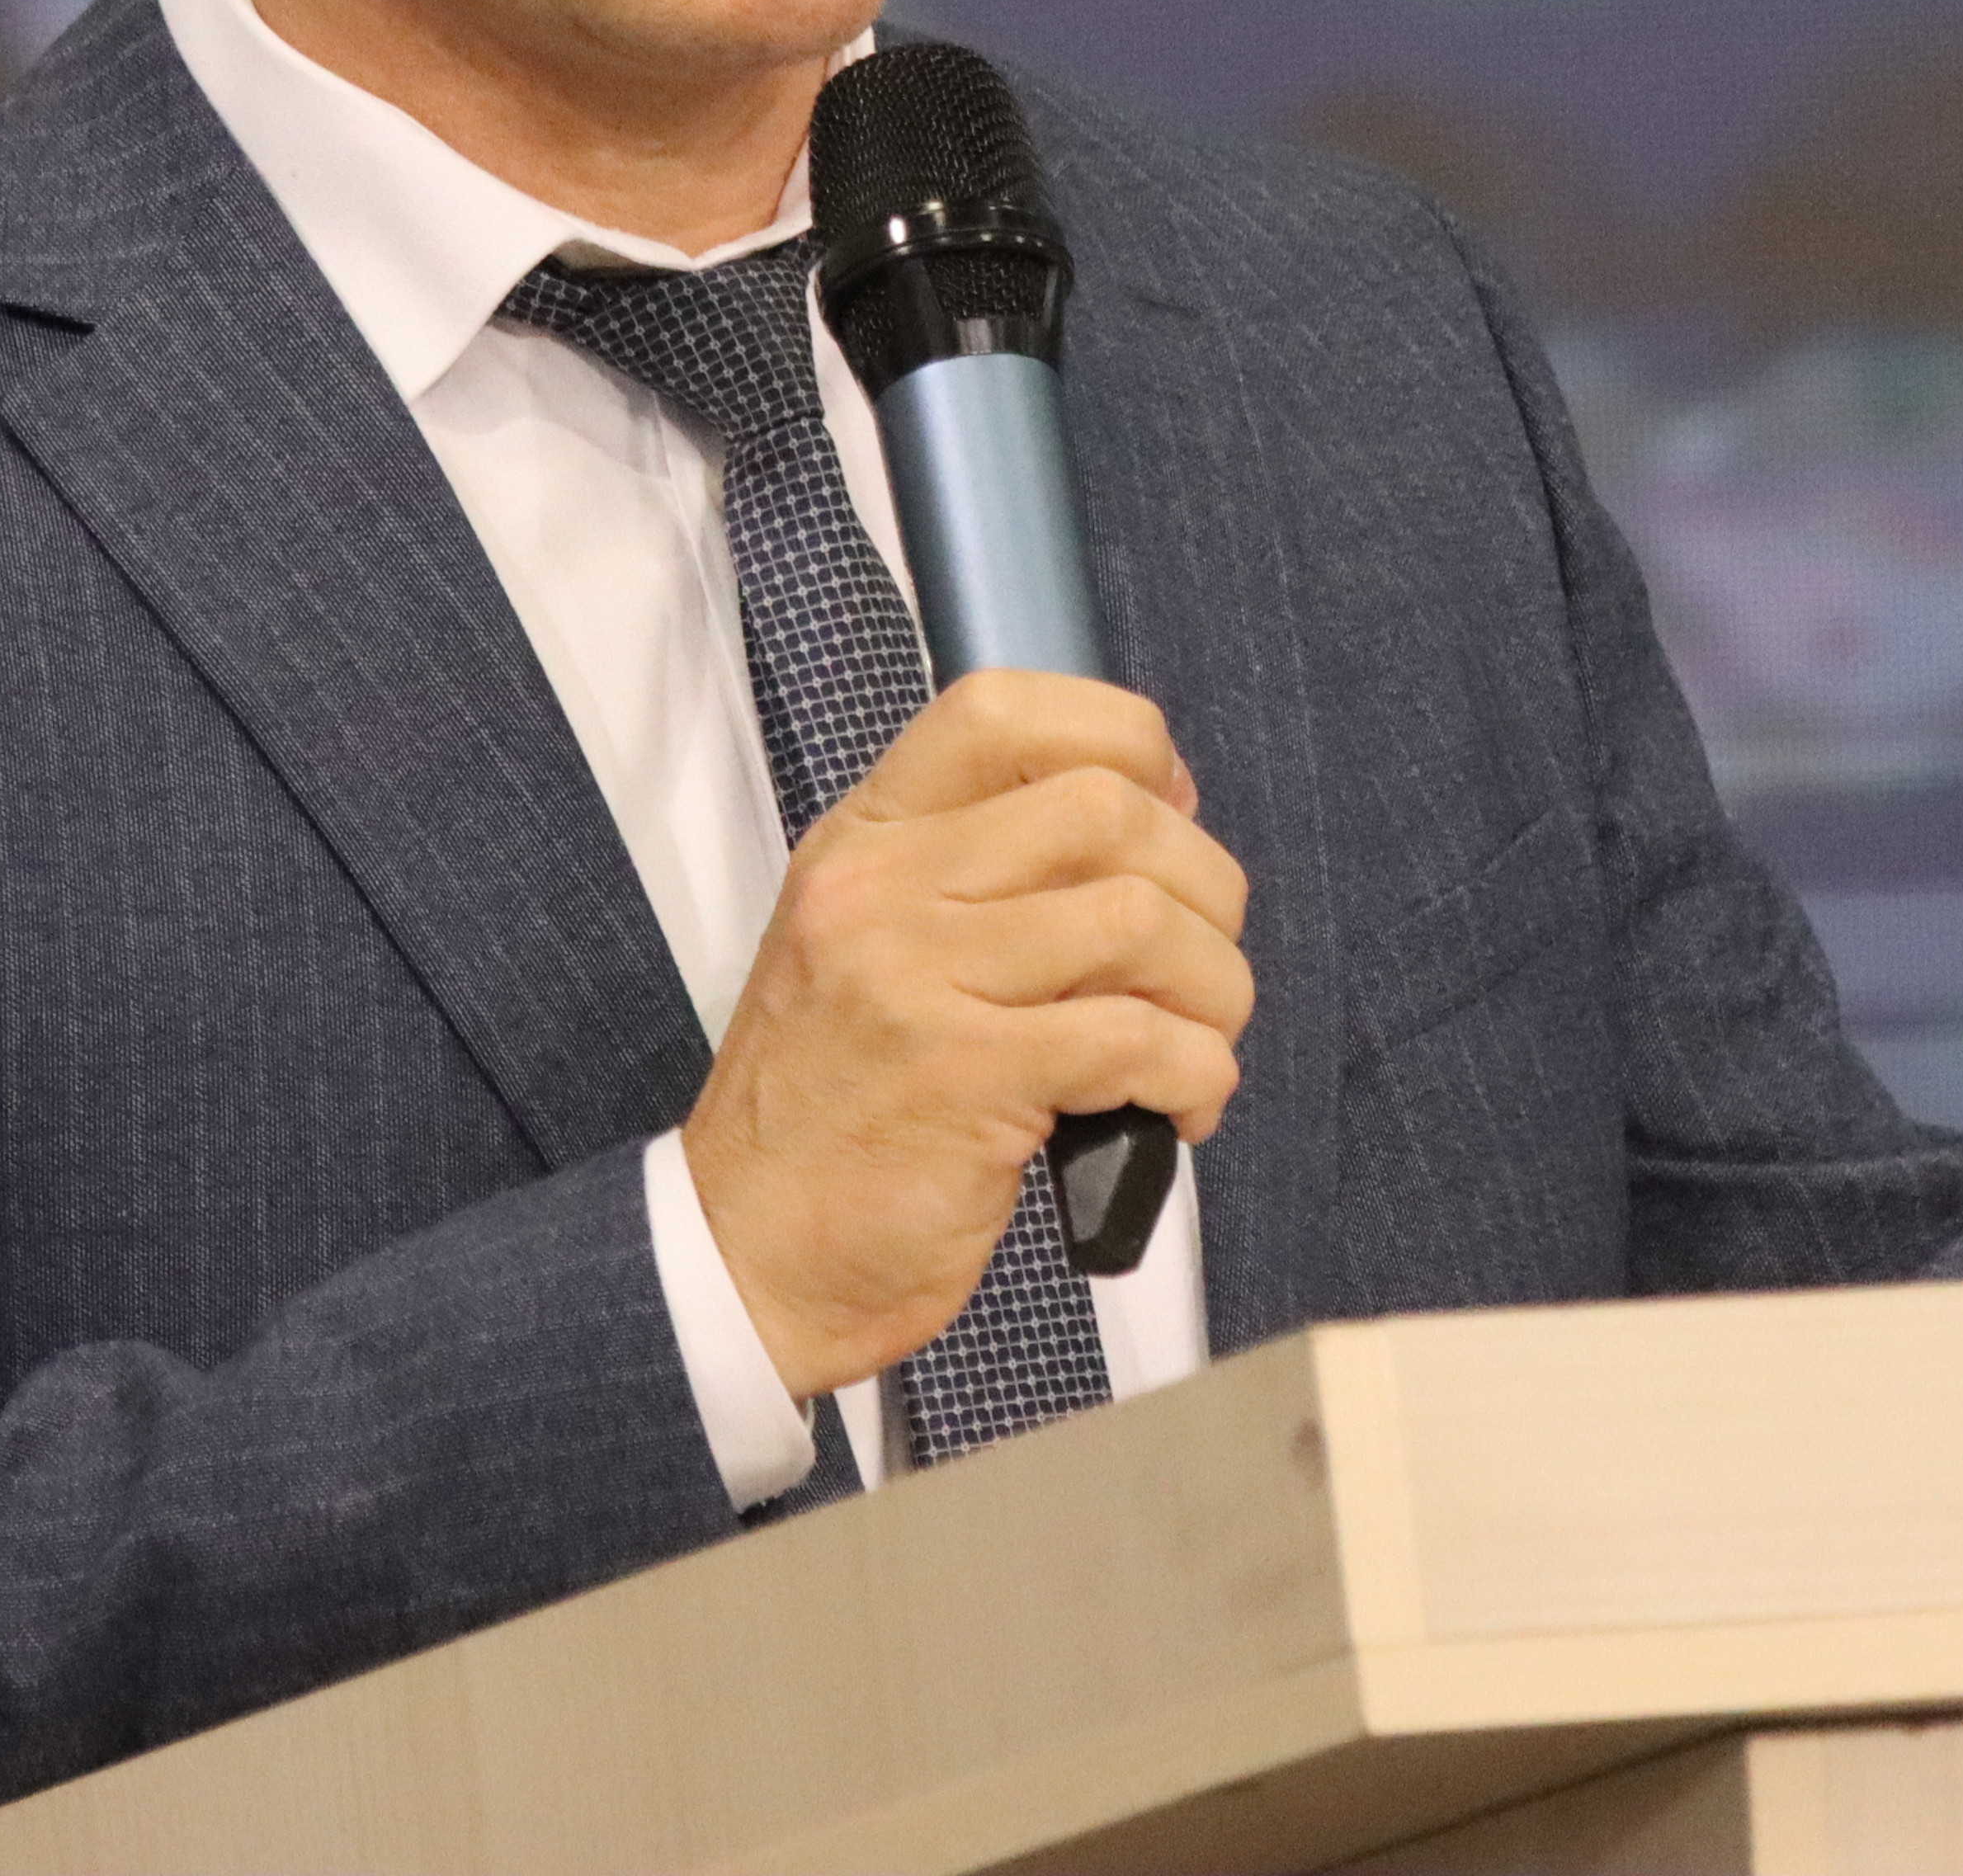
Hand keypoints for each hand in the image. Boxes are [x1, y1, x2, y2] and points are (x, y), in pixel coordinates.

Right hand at [679, 669, 1251, 1398]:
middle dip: (1203, 884)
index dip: (1125, 741)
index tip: (1171, 816)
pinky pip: (1137, 1037)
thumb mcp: (876, 949)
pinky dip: (1198, 1072)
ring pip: (1139, 917)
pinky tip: (1182, 1108)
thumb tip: (1158, 824)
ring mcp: (914, 978)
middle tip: (1204, 965)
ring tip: (1202, 1044)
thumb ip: (983, 877)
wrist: (746, 1254)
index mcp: (866, 838)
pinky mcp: (962, 1078)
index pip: (1002, 708)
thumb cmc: (839, 1108)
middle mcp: (881, 886)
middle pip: (1104, 807)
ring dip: (1216, 987)